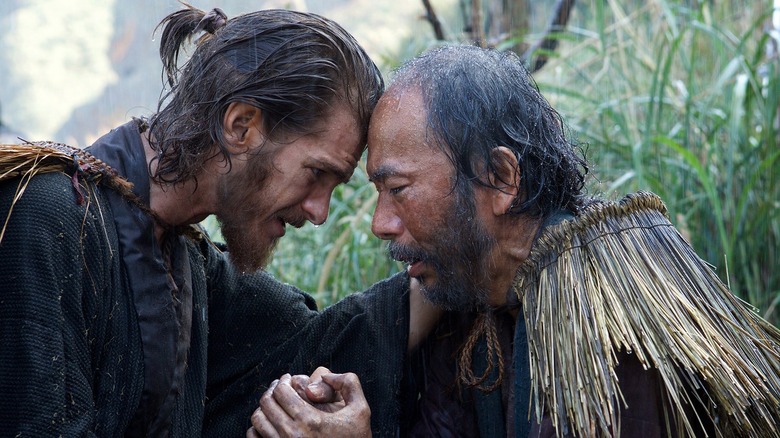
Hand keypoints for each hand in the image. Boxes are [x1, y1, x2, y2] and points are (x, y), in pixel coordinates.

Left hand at [246, 368, 370, 437]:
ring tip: (273, 404)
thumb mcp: (361, 410)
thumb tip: (326, 375)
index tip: (286, 379)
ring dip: (263, 408)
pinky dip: (257, 428)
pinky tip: (268, 423)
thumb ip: (349, 383)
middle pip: (266, 404)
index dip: (282, 381)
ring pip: (258, 421)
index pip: (281, 392)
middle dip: (271, 391)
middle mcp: (292, 435)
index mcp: (309, 420)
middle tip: (279, 387)